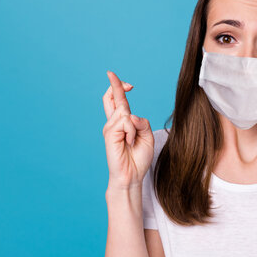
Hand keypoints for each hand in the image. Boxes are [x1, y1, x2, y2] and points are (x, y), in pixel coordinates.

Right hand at [102, 71, 154, 189]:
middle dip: (116, 85)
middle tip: (125, 82)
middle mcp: (114, 123)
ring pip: (124, 112)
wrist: (132, 175)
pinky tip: (129, 142)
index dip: (119, 87)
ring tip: (132, 141)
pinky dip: (131, 132)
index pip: (117, 100)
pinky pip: (124, 123)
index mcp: (123, 122)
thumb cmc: (139, 157)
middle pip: (111, 97)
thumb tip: (130, 115)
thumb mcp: (147, 136)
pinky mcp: (109, 134)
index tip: (128, 83)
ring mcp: (110, 127)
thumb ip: (142, 122)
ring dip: (133, 126)